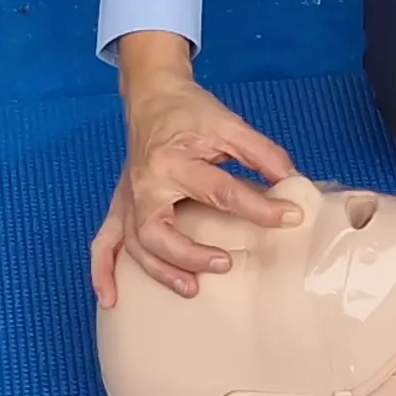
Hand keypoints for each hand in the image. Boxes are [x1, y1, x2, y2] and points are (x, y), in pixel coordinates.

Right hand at [91, 33, 300, 304]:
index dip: (259, 208)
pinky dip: (103, 272)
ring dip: (161, 270)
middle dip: (191, 254)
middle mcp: (145, 184)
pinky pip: (103, 243)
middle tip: (226, 263)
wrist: (152, 96)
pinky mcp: (120, 207)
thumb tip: (292, 180)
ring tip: (192, 288)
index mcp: (173, 160)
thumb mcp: (230, 124)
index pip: (220, 191)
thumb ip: (262, 152)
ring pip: (136, 244)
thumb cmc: (191, 112)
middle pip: (159, 229)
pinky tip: (113, 298)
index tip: (289, 218)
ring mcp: (128, 199)